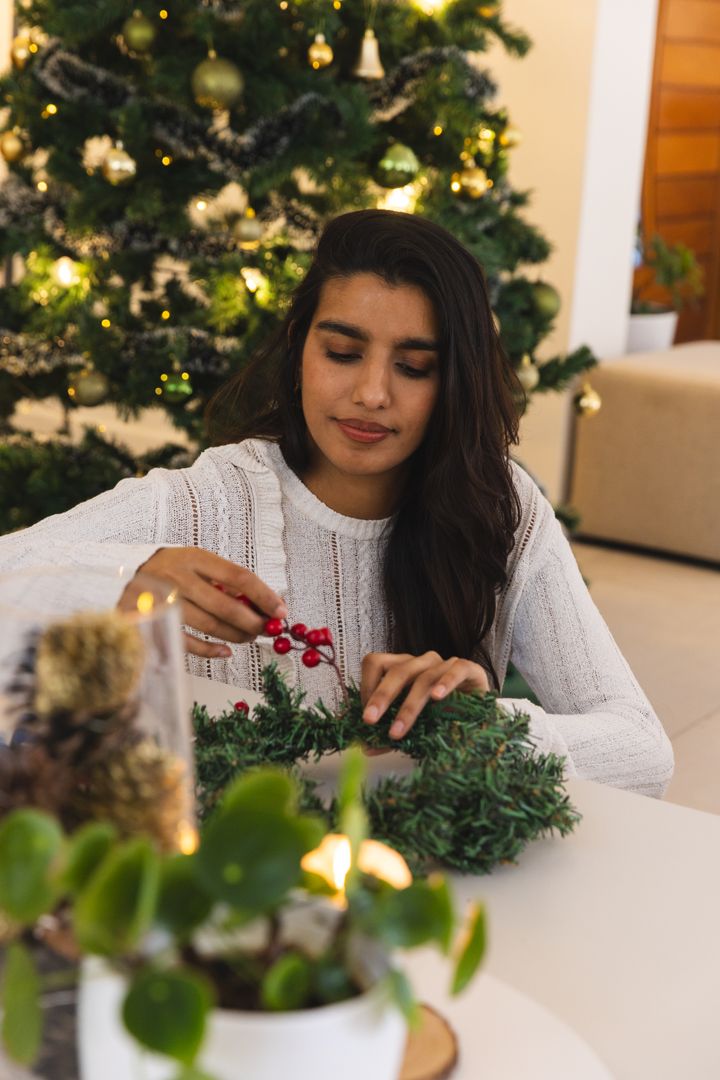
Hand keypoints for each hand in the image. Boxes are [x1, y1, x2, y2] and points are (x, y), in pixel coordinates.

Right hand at [125, 547, 286, 658]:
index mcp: (194, 558)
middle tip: (265, 630)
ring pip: (210, 625)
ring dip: (235, 636)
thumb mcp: (196, 565)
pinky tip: (225, 651)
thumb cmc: (171, 571)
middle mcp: (178, 577)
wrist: (122, 574)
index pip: (238, 577)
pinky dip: (210, 650)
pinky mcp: (152, 623)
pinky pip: (188, 643)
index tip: (280, 611)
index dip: (263, 595)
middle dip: (252, 622)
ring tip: (248, 637)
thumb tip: (263, 604)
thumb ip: (224, 582)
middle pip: (226, 605)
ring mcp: (163, 601)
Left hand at [361, 651, 489, 739]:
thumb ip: (389, 735)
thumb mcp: (412, 725)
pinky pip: (456, 670)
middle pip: (397, 670)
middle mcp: (421, 661)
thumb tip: (366, 749)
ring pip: (423, 678)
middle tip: (369, 720)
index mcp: (403, 667)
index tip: (366, 716)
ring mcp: (445, 663)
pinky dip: (446, 683)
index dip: (367, 687)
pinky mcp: (469, 668)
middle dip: (381, 696)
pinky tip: (437, 699)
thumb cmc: (441, 716)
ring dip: (409, 706)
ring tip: (398, 731)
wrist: (479, 715)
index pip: (376, 663)